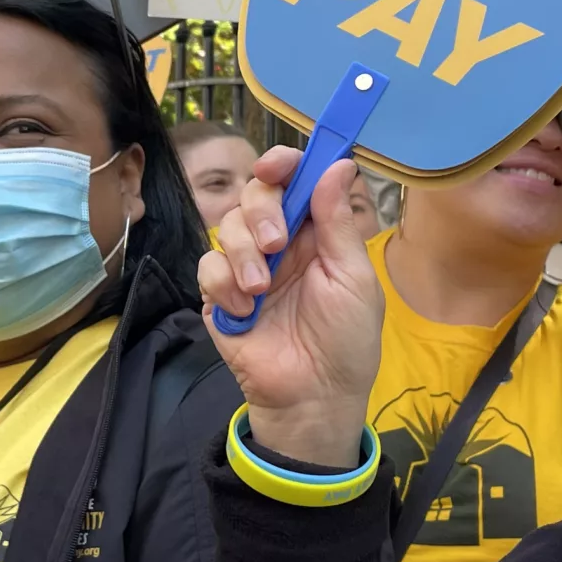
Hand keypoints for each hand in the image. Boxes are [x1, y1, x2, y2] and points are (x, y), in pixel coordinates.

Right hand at [200, 150, 384, 468]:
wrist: (313, 397)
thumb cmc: (347, 341)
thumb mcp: (354, 279)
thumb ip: (338, 223)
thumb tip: (338, 163)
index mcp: (316, 233)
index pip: (295, 182)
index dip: (283, 165)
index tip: (275, 166)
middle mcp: (280, 243)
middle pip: (255, 195)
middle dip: (261, 212)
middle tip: (275, 244)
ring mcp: (247, 268)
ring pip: (227, 227)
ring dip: (243, 252)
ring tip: (261, 290)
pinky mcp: (219, 295)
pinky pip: (208, 267)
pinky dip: (223, 284)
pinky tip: (244, 311)